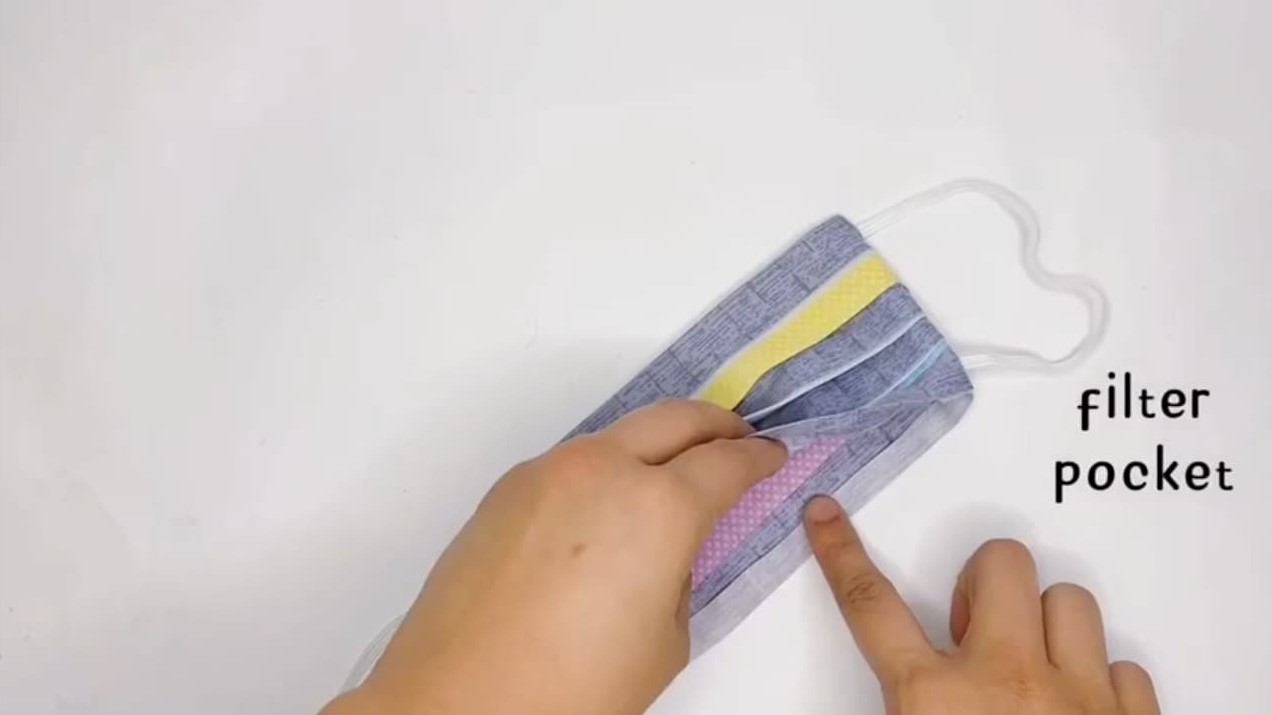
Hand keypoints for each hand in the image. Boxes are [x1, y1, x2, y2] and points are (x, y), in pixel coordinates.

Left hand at [324, 400, 785, 714]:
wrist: (458, 700)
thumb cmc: (569, 688)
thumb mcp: (664, 639)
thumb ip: (680, 573)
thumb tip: (671, 547)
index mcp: (657, 506)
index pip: (726, 462)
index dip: (758, 458)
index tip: (772, 458)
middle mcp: (601, 470)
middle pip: (676, 419)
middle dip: (717, 426)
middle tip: (740, 442)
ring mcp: (546, 472)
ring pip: (619, 436)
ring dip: (657, 444)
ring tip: (675, 475)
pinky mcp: (506, 490)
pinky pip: (573, 463)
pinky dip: (606, 469)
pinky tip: (610, 506)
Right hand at [803, 496, 1159, 714]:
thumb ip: (898, 711)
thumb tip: (891, 698)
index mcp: (933, 701)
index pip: (871, 605)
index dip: (842, 552)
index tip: (828, 516)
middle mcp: (1005, 681)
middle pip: (1000, 566)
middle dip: (984, 583)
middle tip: (972, 627)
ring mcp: (1076, 695)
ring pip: (1071, 601)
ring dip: (1048, 623)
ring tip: (1032, 664)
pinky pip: (1122, 664)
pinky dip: (1102, 677)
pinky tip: (1081, 706)